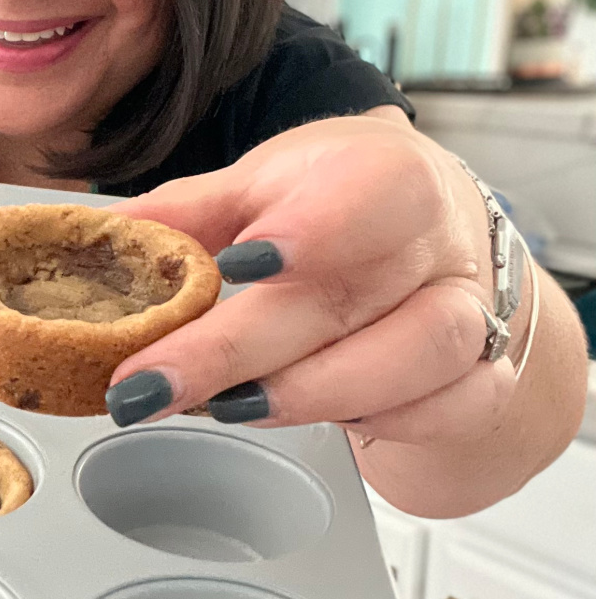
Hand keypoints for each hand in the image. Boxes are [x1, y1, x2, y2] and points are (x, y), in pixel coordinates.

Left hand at [105, 114, 512, 447]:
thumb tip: (116, 236)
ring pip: (412, 360)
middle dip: (235, 350)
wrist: (441, 235)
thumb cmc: (345, 199)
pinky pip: (440, 413)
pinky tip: (302, 417)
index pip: (367, 194)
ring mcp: (472, 314)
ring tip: (223, 406)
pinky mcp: (482, 380)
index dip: (311, 229)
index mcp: (387, 174)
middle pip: (346, 299)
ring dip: (307, 392)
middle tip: (149, 384)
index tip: (234, 264)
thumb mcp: (268, 183)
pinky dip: (371, 424)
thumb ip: (193, 211)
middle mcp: (438, 244)